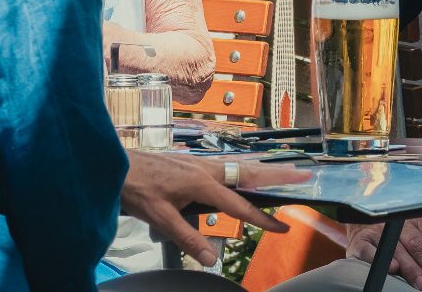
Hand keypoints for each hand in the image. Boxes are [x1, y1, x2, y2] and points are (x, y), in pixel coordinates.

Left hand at [119, 153, 289, 266]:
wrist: (116, 166)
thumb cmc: (136, 190)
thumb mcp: (160, 219)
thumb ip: (187, 238)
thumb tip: (210, 259)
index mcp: (202, 183)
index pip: (239, 205)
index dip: (261, 219)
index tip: (282, 228)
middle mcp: (207, 169)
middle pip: (251, 173)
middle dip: (280, 176)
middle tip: (305, 176)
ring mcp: (202, 162)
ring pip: (242, 165)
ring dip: (267, 169)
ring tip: (288, 170)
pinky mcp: (195, 162)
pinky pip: (230, 163)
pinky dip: (248, 166)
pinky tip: (250, 169)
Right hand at [347, 216, 421, 291]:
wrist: (366, 217)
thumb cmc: (400, 227)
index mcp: (421, 218)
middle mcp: (401, 223)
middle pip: (421, 245)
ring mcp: (381, 230)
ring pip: (399, 248)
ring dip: (412, 268)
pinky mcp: (362, 240)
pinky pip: (371, 250)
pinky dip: (382, 259)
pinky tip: (392, 269)